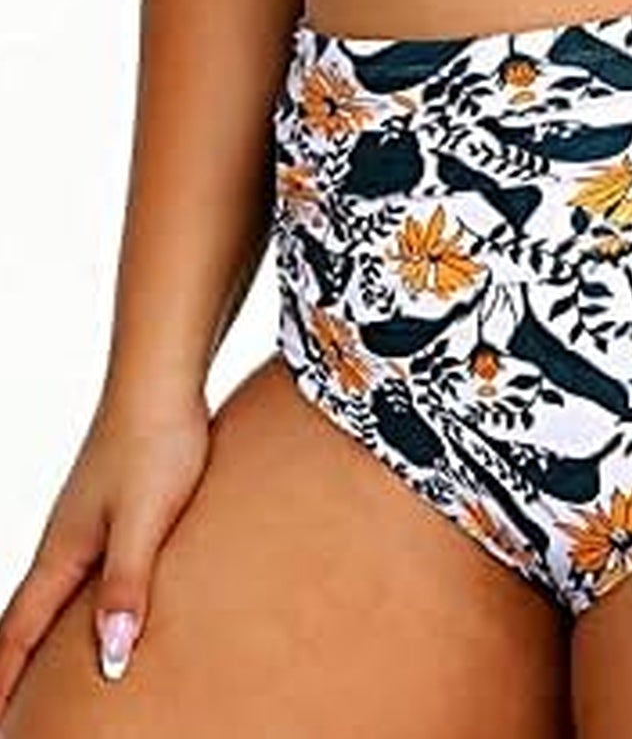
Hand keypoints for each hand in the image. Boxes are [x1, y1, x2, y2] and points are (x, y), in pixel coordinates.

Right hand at [0, 384, 210, 714]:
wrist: (163, 378)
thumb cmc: (154, 443)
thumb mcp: (144, 522)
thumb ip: (126, 585)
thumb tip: (112, 659)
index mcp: (63, 553)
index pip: (20, 633)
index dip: (4, 680)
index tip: (1, 723)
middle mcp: (64, 540)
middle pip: (27, 618)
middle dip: (13, 666)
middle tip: (10, 712)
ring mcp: (84, 520)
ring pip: (54, 592)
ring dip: (40, 635)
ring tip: (39, 671)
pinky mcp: (110, 504)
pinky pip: (82, 567)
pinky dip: (74, 601)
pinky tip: (97, 601)